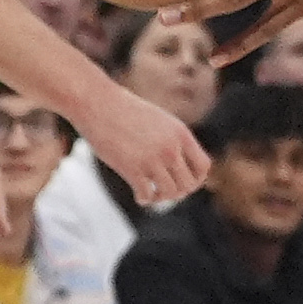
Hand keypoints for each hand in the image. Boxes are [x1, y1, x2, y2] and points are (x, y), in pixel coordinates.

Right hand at [81, 85, 207, 204]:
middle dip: (179, 192)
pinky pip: (147, 194)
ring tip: (152, 193)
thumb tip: (181, 163)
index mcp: (181, 133)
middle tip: (164, 190)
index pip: (204, 166)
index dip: (196, 179)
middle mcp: (171, 147)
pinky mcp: (131, 168)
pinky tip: (139, 195)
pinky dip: (145, 199)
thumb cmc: (126, 111)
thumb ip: (173, 139)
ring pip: (170, 192)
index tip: (182, 180)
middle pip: (189, 184)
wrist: (99, 103)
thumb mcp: (159, 120)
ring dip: (161, 197)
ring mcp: (152, 158)